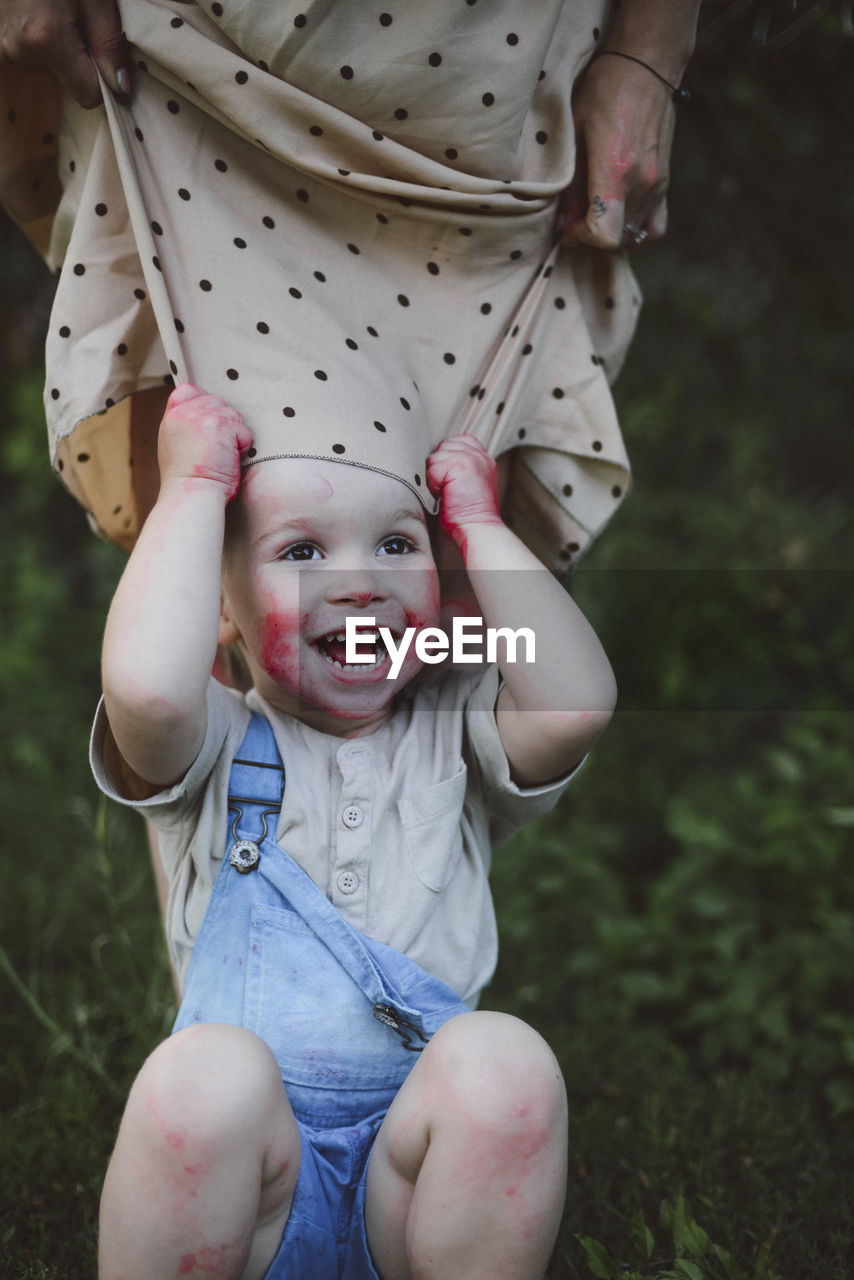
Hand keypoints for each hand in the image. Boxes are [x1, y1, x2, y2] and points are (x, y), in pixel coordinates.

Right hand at [0, 0, 130, 107]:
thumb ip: (107, 40)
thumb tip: (122, 89)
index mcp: (46, 38)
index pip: (88, 95)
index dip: (102, 79)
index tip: (104, 54)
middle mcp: (18, 49)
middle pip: (65, 78)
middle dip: (76, 54)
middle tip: (71, 12)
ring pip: (43, 64)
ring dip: (52, 42)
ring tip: (48, 5)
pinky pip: (22, 51)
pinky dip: (32, 36)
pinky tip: (31, 9)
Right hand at [157, 384, 253, 502]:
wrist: (191, 496)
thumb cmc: (189, 483)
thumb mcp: (176, 448)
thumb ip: (186, 428)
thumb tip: (206, 420)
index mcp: (171, 419)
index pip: (188, 391)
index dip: (204, 402)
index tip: (210, 426)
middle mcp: (184, 413)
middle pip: (216, 402)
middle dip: (223, 424)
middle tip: (216, 451)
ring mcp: (201, 416)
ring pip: (232, 415)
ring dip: (233, 436)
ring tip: (220, 457)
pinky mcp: (220, 424)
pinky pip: (243, 430)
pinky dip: (242, 446)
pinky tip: (229, 460)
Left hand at [427, 435, 501, 551]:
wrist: (477, 528)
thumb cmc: (468, 514)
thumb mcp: (469, 484)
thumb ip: (459, 466)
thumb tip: (437, 460)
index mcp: (484, 459)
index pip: (459, 441)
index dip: (448, 457)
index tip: (451, 478)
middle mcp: (479, 455)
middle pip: (443, 446)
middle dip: (440, 467)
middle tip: (450, 488)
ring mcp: (470, 458)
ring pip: (435, 457)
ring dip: (436, 477)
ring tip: (449, 492)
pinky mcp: (460, 465)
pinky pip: (432, 470)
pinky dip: (433, 485)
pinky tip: (445, 495)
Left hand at [560, 52, 676, 249]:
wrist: (645, 66)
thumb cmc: (604, 91)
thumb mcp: (574, 133)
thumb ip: (569, 185)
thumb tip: (563, 223)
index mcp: (616, 171)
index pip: (606, 235)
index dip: (582, 238)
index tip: (568, 226)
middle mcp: (642, 184)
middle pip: (616, 238)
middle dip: (590, 234)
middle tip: (573, 217)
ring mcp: (657, 185)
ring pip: (633, 235)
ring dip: (609, 231)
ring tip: (593, 212)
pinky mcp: (665, 183)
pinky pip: (655, 227)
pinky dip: (634, 230)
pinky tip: (618, 218)